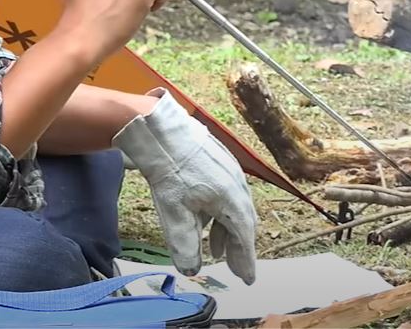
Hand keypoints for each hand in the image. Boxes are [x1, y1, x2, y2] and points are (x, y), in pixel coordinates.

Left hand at [113, 92, 258, 283]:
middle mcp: (237, 185)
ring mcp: (231, 172)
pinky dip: (221, 214)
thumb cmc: (170, 171)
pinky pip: (228, 195)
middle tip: (235, 269)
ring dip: (228, 232)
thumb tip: (192, 270)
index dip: (246, 260)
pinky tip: (206, 220)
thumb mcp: (174, 213)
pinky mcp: (221, 163)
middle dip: (239, 248)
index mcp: (231, 199)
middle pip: (244, 223)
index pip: (244, 236)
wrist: (162, 131)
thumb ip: (185, 244)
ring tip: (216, 251)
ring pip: (235, 208)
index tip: (248, 278)